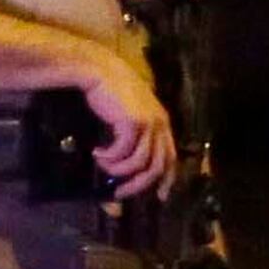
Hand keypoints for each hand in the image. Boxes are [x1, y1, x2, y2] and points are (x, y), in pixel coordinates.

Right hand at [81, 57, 177, 197]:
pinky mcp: (133, 122)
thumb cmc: (112, 92)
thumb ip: (134, 137)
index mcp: (163, 124)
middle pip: (157, 166)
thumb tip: (127, 167)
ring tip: (103, 166)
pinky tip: (97, 153)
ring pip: (140, 163)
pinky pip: (123, 152)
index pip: (171, 158)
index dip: (168, 180)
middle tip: (120, 193)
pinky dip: (110, 158)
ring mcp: (148, 123)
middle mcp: (160, 124)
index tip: (160, 197)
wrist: (100, 70)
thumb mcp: (128, 115)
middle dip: (139, 185)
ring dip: (119, 171)